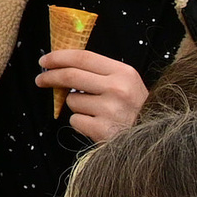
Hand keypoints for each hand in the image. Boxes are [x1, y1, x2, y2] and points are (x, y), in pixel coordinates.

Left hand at [36, 50, 151, 141]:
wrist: (156, 140)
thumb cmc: (137, 110)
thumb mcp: (127, 84)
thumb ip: (100, 74)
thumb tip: (63, 67)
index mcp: (124, 73)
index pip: (83, 57)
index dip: (59, 57)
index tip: (45, 60)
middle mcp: (118, 89)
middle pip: (70, 75)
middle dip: (50, 76)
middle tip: (40, 79)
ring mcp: (110, 110)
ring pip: (72, 100)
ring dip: (76, 106)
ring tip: (97, 113)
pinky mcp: (103, 130)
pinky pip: (75, 120)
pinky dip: (81, 123)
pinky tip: (98, 125)